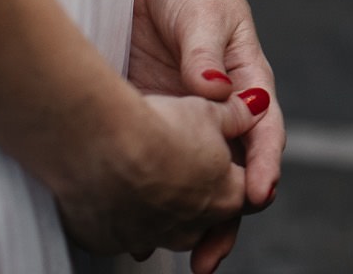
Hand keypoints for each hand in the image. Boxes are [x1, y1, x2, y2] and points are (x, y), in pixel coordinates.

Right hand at [54, 90, 262, 263]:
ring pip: (164, 231)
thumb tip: (254, 108)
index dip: (243, 177)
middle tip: (186, 178)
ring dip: (162, 212)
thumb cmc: (158, 124)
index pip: (247, 194)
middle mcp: (193, 228)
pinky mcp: (110, 243)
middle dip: (201, 199)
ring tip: (150, 185)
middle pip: (207, 219)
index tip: (232, 167)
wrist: (98, 141)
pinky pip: (123, 235)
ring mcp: (151, 239)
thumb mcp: (207, 110)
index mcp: (226, 197)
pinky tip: (115, 194)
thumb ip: (236, 116)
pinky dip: (123, 218)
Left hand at [129, 0, 281, 272]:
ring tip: (182, 257)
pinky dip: (152, 192)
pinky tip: (135, 220)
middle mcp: (220, 108)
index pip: (264, 133)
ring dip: (190, 216)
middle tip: (210, 255)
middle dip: (226, 216)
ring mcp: (185, 115)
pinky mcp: (150, 113)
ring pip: (194, 176)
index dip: (263, 167)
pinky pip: (155, 158)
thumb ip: (206, 54)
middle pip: (231, 171)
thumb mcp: (205, 13)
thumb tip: (213, 91)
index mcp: (247, 83)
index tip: (257, 198)